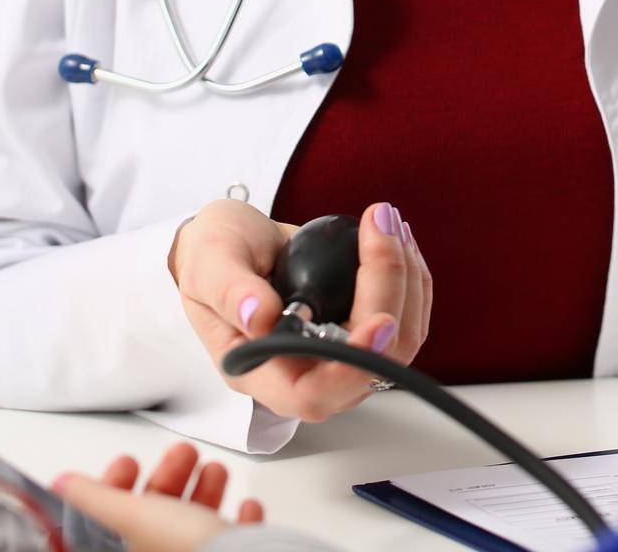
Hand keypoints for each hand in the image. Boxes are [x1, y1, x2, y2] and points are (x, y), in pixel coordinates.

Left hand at [51, 439, 262, 551]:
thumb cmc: (188, 551)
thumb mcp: (135, 517)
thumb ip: (97, 499)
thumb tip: (62, 483)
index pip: (107, 523)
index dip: (115, 487)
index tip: (130, 462)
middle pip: (153, 521)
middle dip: (168, 480)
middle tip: (183, 454)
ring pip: (191, 530)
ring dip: (204, 494)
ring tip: (215, 471)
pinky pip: (230, 543)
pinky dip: (237, 523)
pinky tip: (245, 508)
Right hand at [170, 198, 431, 422]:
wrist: (230, 245)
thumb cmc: (211, 256)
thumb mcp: (208, 263)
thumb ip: (230, 290)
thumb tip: (259, 316)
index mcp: (258, 370)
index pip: (313, 394)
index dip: (352, 368)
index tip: (378, 322)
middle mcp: (303, 373)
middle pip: (370, 364)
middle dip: (390, 293)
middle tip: (382, 227)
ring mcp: (336, 355)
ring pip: (397, 343)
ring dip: (407, 281)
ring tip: (390, 223)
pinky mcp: (357, 330)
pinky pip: (401, 318)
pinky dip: (409, 277)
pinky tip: (396, 237)